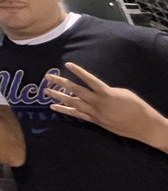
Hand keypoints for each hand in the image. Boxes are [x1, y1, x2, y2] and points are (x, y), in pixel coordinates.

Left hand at [43, 62, 167, 150]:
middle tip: (47, 77)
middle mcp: (98, 103)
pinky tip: (54, 107)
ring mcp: (95, 113)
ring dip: (58, 96)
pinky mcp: (95, 121)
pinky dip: (65, 110)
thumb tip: (95, 89)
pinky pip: (77, 115)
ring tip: (46, 91)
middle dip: (61, 83)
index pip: (90, 80)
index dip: (79, 72)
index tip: (68, 64)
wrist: (143, 126)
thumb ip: (106, 91)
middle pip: (76, 91)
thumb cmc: (136, 106)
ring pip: (73, 103)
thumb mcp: (122, 93)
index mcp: (107, 93)